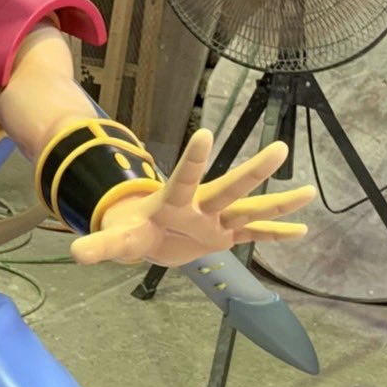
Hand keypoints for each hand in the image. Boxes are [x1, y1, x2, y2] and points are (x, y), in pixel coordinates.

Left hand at [70, 129, 315, 268]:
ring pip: (251, 208)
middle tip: (280, 148)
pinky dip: (276, 234)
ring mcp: (216, 219)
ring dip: (278, 202)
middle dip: (253, 171)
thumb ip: (100, 245)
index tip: (205, 134)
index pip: (184, 178)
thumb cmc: (131, 232)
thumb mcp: (116, 241)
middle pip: (229, 188)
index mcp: (173, 202)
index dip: (194, 160)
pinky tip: (303, 230)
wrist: (147, 235)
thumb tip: (77, 252)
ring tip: (309, 191)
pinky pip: (254, 234)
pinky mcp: (225, 235)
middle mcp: (200, 206)